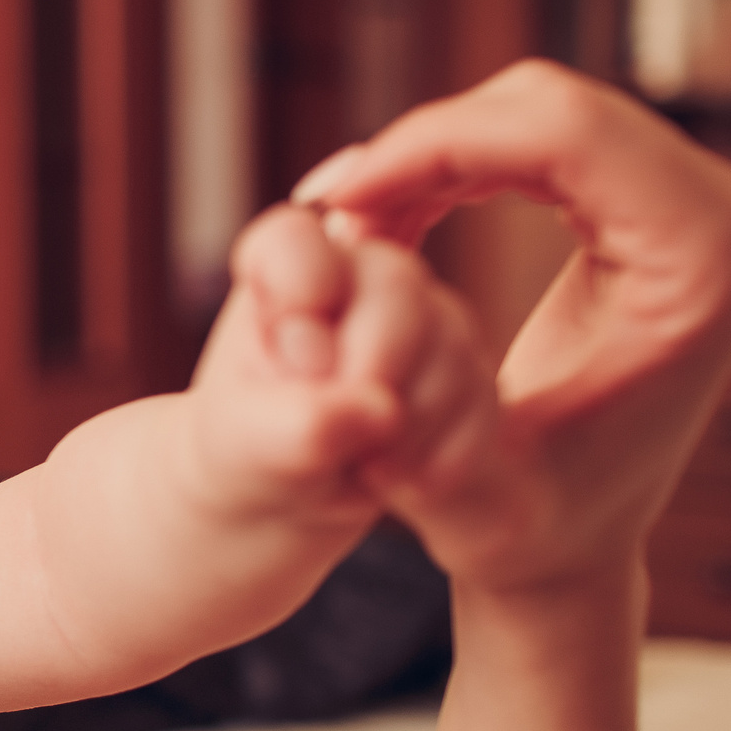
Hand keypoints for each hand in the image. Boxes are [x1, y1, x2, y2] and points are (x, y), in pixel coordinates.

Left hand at [182, 203, 490, 533]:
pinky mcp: (468, 366)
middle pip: (395, 287)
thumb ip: (296, 421)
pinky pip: (482, 400)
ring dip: (407, 425)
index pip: (295, 241)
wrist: (291, 489)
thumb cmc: (253, 446)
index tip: (295, 363)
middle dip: (369, 370)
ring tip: (358, 466)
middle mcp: (361, 273)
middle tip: (334, 433)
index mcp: (284, 263)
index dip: (302, 301)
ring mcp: (425, 314)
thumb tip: (379, 410)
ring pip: (449, 345)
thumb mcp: (249, 442)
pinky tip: (398, 480)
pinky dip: (440, 455)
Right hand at [295, 61, 730, 592]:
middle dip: (428, 141)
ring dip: (436, 151)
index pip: (567, 133)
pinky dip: (460, 162)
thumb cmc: (523, 532)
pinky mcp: (668, 208)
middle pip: (558, 105)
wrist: (576, 549)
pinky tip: (400, 212)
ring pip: (545, 110)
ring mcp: (706, 206)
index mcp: (708, 265)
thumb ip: (408, 416)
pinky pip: (548, 139)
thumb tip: (353, 311)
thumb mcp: (466, 498)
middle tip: (338, 203)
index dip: (435, 142)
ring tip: (360, 214)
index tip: (340, 196)